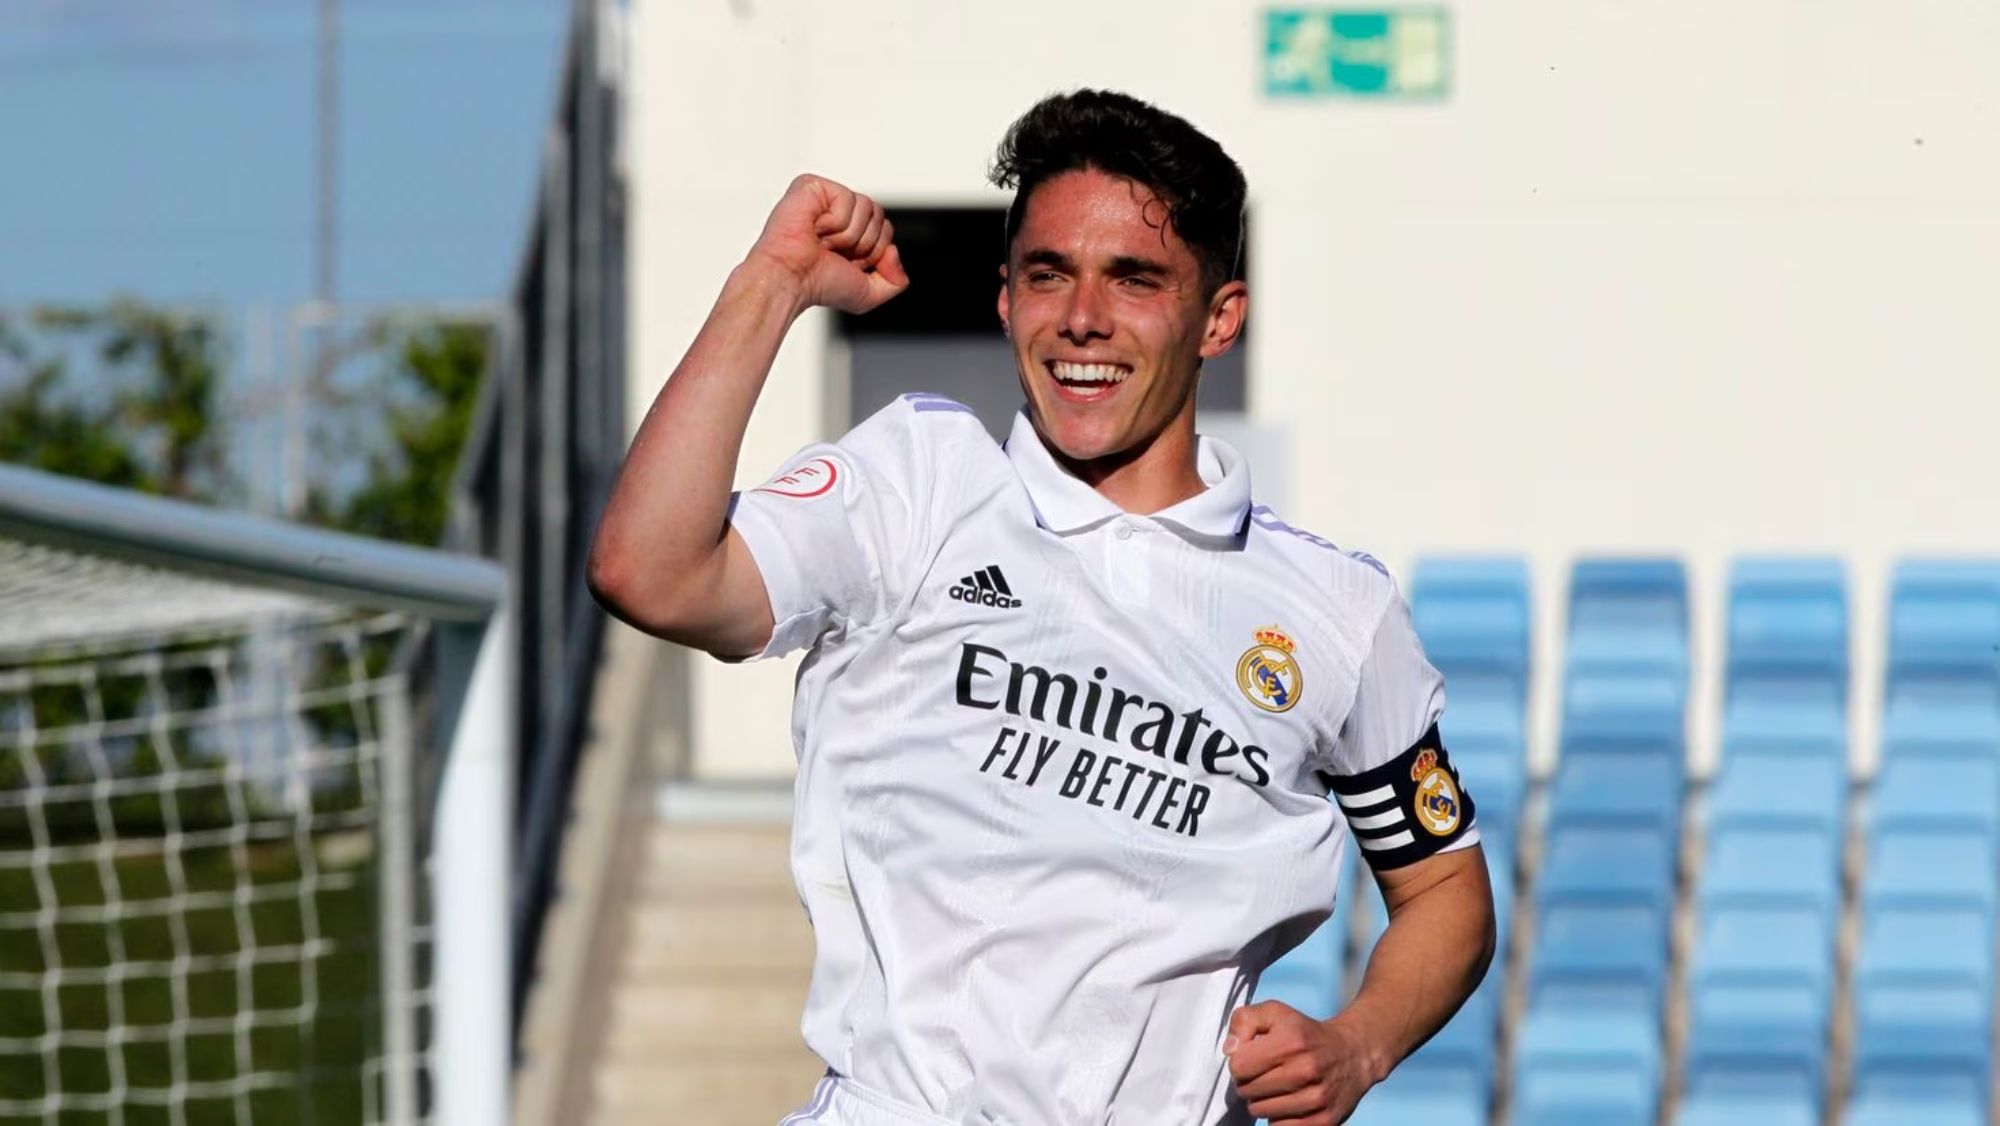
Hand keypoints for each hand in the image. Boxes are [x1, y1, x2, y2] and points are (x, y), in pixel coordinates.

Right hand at [746, 173, 908, 314]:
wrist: (790, 279)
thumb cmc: (819, 285)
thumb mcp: (868, 294)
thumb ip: (896, 282)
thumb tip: (894, 251)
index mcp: (850, 230)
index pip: (886, 229)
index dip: (873, 251)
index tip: (845, 262)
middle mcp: (838, 211)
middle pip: (880, 215)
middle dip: (864, 243)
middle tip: (833, 252)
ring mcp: (826, 196)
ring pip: (867, 207)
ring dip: (847, 235)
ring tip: (822, 241)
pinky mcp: (813, 185)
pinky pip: (848, 199)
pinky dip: (834, 222)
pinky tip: (814, 228)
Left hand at [1224, 1002, 1382, 1124]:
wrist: (1353, 1053)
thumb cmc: (1305, 1032)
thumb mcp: (1275, 1012)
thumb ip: (1244, 1021)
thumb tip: (1230, 1050)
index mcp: (1291, 1042)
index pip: (1238, 1066)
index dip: (1239, 1062)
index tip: (1251, 1057)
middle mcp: (1305, 1070)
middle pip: (1247, 1091)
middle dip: (1249, 1082)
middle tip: (1264, 1072)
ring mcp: (1316, 1098)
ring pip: (1260, 1111)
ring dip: (1262, 1100)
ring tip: (1277, 1086)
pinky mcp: (1324, 1121)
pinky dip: (1278, 1117)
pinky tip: (1288, 1101)